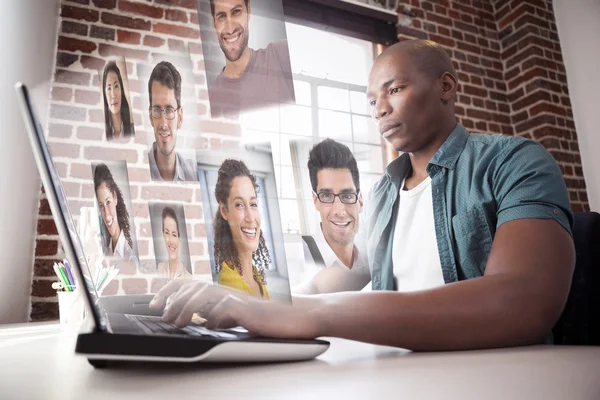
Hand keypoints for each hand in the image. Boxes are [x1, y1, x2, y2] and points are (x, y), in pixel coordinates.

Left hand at [149, 280, 321, 338]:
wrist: (302, 314)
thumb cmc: (273, 317)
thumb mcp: (243, 314)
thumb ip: (224, 313)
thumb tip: (204, 319)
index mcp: (227, 292)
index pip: (194, 285)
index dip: (172, 291)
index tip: (156, 302)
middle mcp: (231, 292)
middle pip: (196, 287)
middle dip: (174, 299)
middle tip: (161, 313)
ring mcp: (241, 300)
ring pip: (207, 296)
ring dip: (188, 307)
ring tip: (177, 321)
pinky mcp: (251, 310)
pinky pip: (227, 310)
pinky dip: (214, 316)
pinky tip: (208, 325)